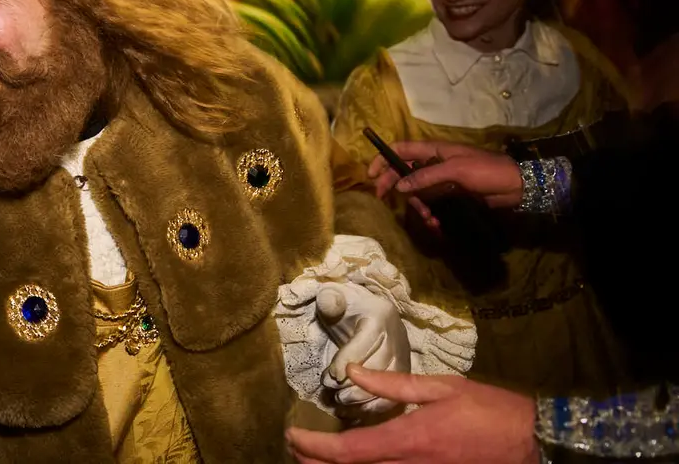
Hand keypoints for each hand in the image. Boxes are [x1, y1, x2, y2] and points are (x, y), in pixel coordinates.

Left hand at [286, 365, 538, 463]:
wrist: (532, 441)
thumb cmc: (488, 410)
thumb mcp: (440, 387)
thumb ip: (391, 383)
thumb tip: (351, 370)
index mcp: (409, 439)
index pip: (348, 450)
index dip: (314, 447)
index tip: (292, 435)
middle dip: (316, 463)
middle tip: (295, 448)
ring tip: (314, 458)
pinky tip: (355, 463)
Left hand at [315, 284, 410, 419]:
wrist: (364, 313)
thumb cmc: (346, 307)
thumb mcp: (335, 298)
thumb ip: (330, 300)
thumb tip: (328, 303)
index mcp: (381, 315)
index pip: (367, 340)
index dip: (349, 358)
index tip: (331, 376)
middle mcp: (397, 337)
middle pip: (381, 365)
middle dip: (355, 383)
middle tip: (334, 392)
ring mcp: (404, 357)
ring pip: (391, 383)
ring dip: (365, 398)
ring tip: (341, 403)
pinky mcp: (403, 374)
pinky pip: (396, 395)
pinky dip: (375, 407)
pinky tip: (355, 412)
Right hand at [367, 141, 523, 226]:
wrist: (516, 186)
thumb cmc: (486, 170)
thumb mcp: (455, 171)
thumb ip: (426, 177)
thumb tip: (399, 185)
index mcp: (433, 151)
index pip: (400, 149)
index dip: (383, 159)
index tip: (371, 175)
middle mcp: (434, 163)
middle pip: (403, 172)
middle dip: (393, 186)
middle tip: (384, 200)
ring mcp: (441, 180)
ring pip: (417, 192)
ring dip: (418, 207)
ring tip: (427, 219)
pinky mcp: (450, 195)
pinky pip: (432, 204)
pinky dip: (431, 215)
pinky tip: (436, 225)